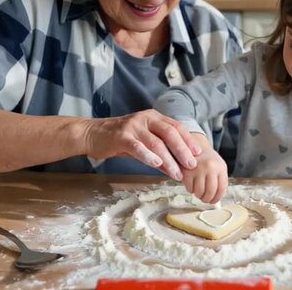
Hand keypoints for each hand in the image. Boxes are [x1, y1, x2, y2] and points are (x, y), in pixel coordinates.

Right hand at [82, 109, 200, 180]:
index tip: (198, 153)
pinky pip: (137, 147)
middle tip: (191, 165)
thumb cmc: (121, 140)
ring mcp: (133, 126)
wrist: (93, 134)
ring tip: (177, 173)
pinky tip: (157, 164)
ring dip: (168, 160)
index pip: (176, 127)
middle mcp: (145, 118)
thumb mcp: (143, 144)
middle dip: (182, 150)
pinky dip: (148, 156)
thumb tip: (177, 169)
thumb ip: (160, 153)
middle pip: (170, 133)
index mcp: (153, 117)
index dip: (188, 140)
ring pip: (155, 142)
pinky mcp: (121, 136)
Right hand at [182, 134, 227, 203]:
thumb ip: (220, 182)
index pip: (221, 189)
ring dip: (199, 195)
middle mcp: (210, 167)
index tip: (214, 201)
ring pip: (199, 192)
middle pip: (210, 192)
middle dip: (207, 199)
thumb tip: (217, 200)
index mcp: (220, 167)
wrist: (193, 145)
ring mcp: (197, 168)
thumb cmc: (207, 160)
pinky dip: (191, 190)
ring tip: (199, 190)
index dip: (217, 198)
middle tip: (205, 199)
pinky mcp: (186, 171)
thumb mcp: (218, 167)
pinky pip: (189, 189)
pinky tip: (192, 184)